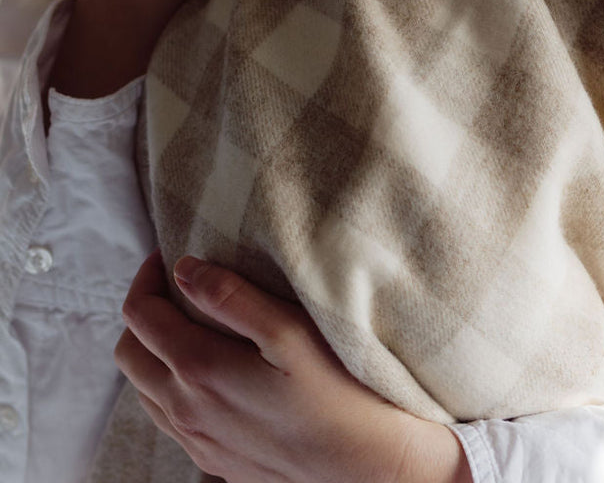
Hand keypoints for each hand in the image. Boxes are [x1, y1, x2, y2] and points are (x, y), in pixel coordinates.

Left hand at [115, 252, 471, 482]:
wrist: (363, 466)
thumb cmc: (337, 391)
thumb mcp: (290, 331)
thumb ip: (233, 297)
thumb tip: (185, 270)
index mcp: (198, 369)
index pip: (141, 315)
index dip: (148, 277)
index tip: (171, 252)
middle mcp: (185, 409)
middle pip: (129, 353)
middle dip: (143, 310)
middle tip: (176, 282)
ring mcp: (195, 439)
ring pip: (142, 387)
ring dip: (152, 348)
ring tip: (189, 320)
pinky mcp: (211, 458)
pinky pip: (166, 417)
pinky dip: (167, 382)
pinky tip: (204, 369)